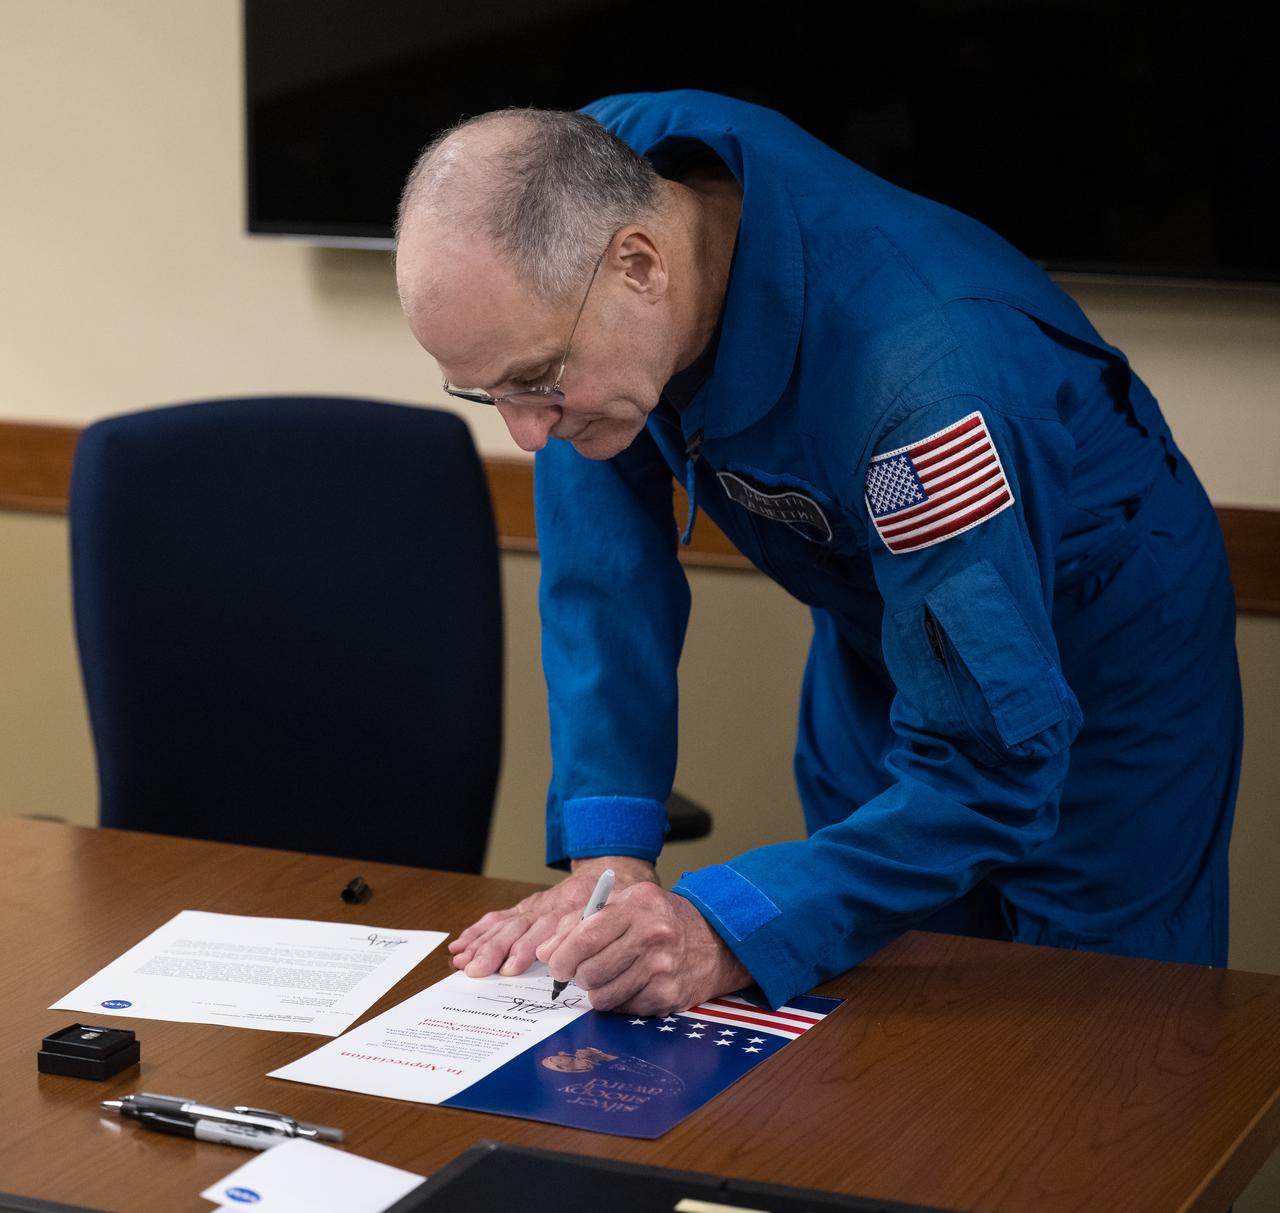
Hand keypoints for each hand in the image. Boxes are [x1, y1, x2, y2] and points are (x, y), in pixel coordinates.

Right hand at [447, 856, 657, 977]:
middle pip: (520, 928)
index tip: (512, 967)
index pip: (546, 930)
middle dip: (495, 950)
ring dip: (482, 943)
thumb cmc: (619, 903)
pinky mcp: (527, 905)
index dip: (527, 949)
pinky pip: (500, 917)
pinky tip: (462, 943)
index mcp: (574, 908)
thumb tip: (578, 966)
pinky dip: (479, 930)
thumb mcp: (618, 917)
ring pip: (506, 923)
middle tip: (477, 970)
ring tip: (462, 960)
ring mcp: (536, 905)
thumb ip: (597, 936)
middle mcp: (550, 905)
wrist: (614, 870)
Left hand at [535, 882, 751, 1014]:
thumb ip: (581, 922)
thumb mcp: (626, 906)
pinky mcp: (668, 996)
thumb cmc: (661, 920)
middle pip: (589, 971)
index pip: (585, 935)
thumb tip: (544, 951)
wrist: (715, 941)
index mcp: (638, 905)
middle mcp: (652, 935)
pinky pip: (623, 1008)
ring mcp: (662, 968)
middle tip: (581, 972)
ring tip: (607, 977)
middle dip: (577, 976)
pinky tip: (631, 984)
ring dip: (596, 991)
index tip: (555, 964)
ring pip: (602, 996)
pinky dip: (619, 1000)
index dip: (562, 955)